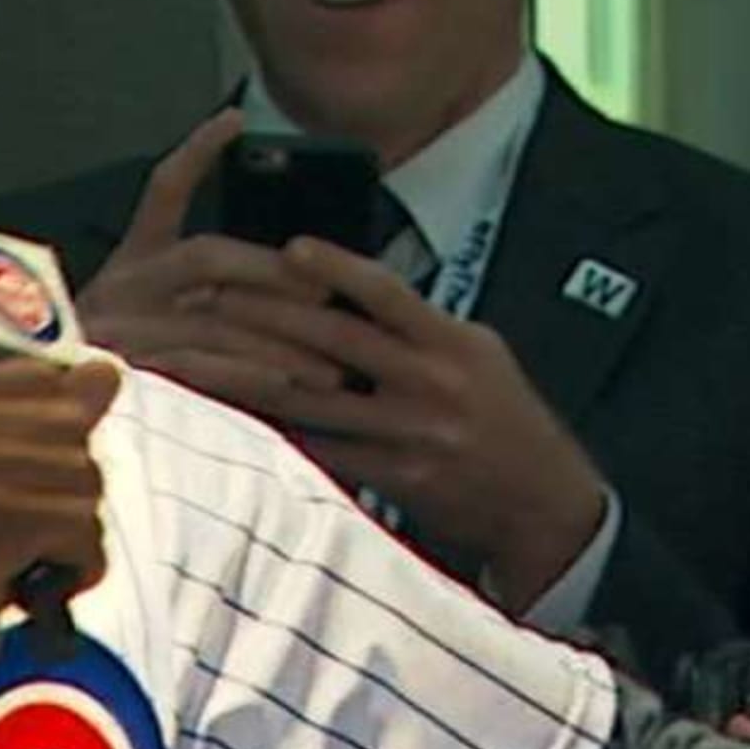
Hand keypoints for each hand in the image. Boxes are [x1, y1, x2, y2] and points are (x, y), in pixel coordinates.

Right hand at [0, 356, 122, 678]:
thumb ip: (40, 415)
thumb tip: (107, 371)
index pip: (41, 378)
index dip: (51, 441)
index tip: (6, 489)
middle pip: (72, 427)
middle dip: (65, 491)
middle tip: (12, 535)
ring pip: (87, 478)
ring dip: (72, 536)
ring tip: (18, 562)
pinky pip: (83, 529)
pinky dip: (77, 569)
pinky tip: (34, 588)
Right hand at [72, 110, 347, 396]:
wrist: (32, 420)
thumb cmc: (103, 373)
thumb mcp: (144, 321)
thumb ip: (204, 303)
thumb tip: (296, 298)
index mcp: (129, 263)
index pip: (162, 190)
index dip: (197, 151)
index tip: (235, 118)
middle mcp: (122, 286)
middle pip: (207, 257)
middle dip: (273, 273)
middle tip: (329, 292)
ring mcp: (121, 329)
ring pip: (215, 320)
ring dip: (281, 344)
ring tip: (333, 367)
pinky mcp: (125, 372)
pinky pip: (197, 368)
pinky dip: (246, 375)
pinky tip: (288, 387)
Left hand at [216, 237, 608, 607]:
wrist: (542, 502)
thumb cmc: (503, 418)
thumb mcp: (477, 355)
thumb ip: (420, 326)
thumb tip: (354, 289)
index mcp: (453, 342)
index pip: (388, 292)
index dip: (337, 267)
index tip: (289, 246)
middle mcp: (433, 383)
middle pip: (338, 339)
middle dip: (270, 315)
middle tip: (215, 295)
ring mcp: (412, 434)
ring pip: (318, 400)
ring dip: (256, 377)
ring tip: (207, 358)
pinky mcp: (397, 479)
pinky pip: (325, 452)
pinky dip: (280, 434)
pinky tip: (237, 421)